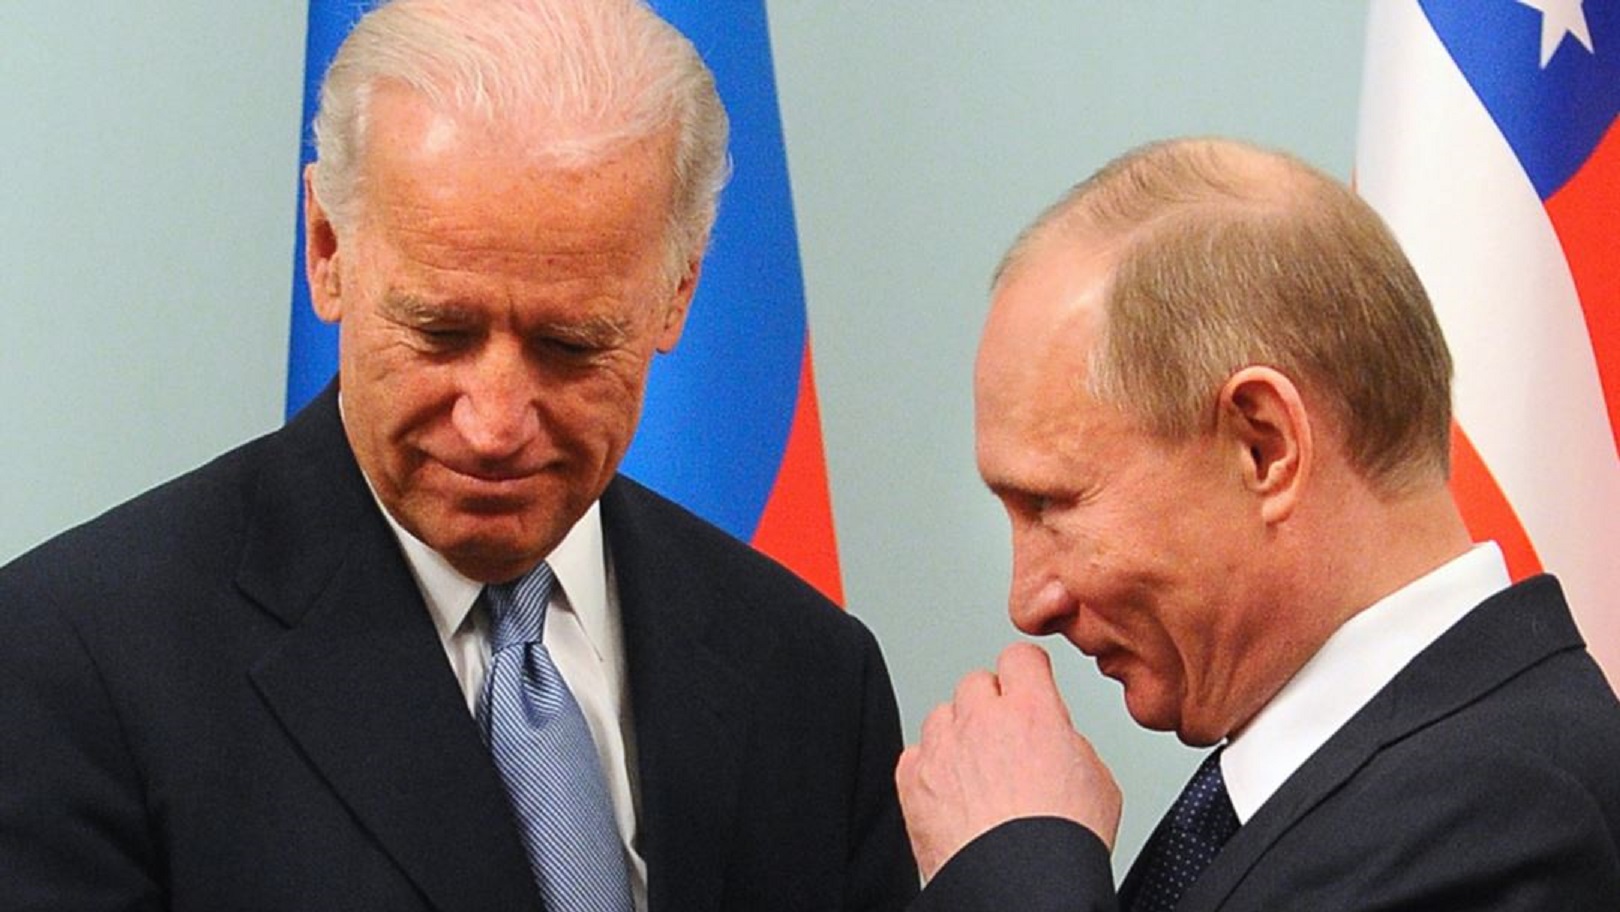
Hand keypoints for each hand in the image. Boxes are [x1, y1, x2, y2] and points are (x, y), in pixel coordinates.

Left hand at [896, 641, 1121, 879]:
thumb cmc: (1061, 848)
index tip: (1028, 680)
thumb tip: (1056, 739)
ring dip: (958, 735)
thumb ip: (1070, 742)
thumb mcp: (1100, 781)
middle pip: (976, 683)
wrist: (1020, 891)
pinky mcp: (913, 782)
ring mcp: (941, 749)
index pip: (1020, 657)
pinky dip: (930, 769)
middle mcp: (980, 721)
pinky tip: (953, 794)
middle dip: (991, 706)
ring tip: (979, 774)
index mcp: (1031, 712)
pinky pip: (915, 754)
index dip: (1027, 671)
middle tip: (1006, 740)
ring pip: (942, 716)